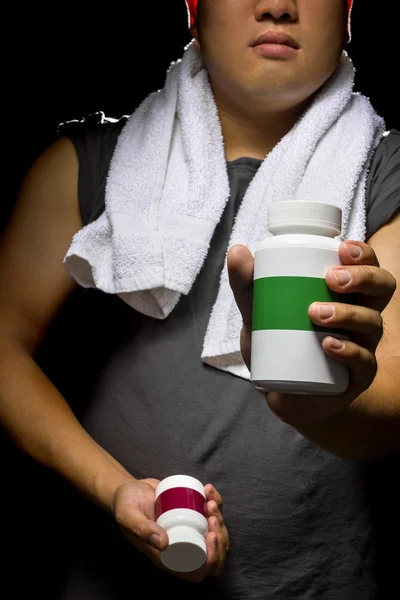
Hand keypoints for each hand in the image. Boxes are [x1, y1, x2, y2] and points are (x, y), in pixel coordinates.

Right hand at [113, 478, 228, 581]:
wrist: (129, 490)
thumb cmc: (126, 506)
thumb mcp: (129, 516)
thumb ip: (142, 529)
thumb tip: (164, 543)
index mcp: (168, 558)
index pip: (198, 570)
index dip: (212, 559)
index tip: (211, 536)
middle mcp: (181, 547)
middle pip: (213, 555)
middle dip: (221, 538)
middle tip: (212, 516)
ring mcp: (189, 531)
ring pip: (216, 535)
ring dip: (220, 519)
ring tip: (209, 501)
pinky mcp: (192, 515)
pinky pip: (212, 515)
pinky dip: (216, 502)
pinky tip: (208, 490)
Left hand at [227, 240, 396, 425]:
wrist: (277, 389)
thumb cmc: (278, 340)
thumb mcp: (259, 310)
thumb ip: (247, 283)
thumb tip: (236, 250)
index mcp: (346, 293)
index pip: (368, 266)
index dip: (364, 255)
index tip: (342, 248)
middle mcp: (362, 315)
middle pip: (382, 288)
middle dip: (363, 278)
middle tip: (331, 279)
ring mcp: (363, 346)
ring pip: (372, 323)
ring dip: (348, 314)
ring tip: (315, 313)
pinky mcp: (357, 377)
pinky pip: (364, 363)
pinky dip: (349, 352)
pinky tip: (329, 345)